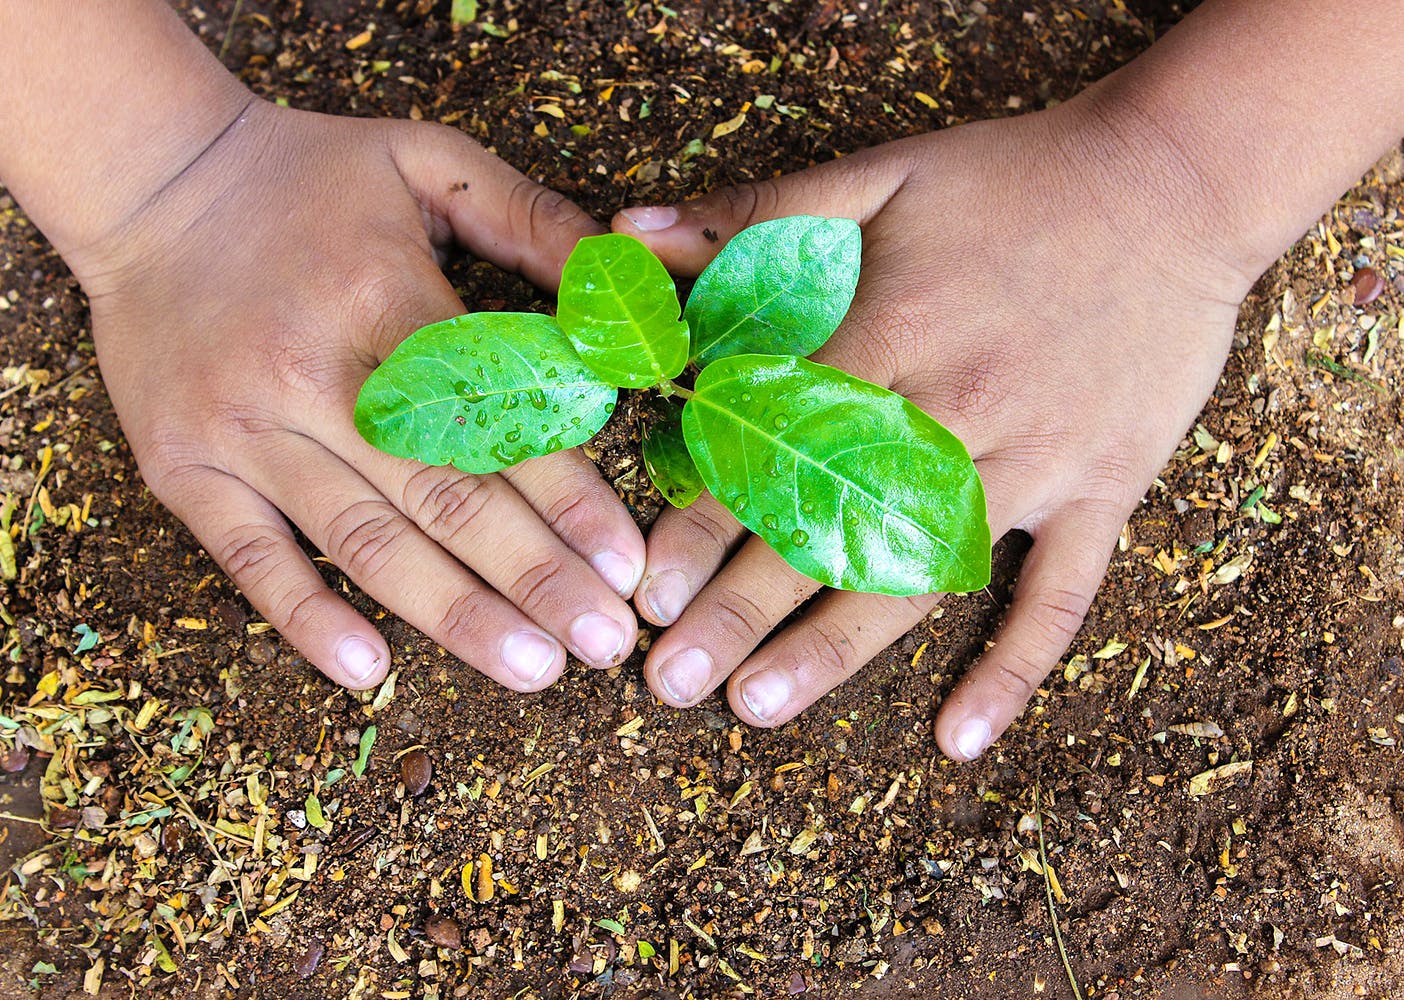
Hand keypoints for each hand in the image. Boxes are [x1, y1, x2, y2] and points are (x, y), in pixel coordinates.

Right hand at [69, 101, 643, 690]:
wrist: (148, 179)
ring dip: (452, 614)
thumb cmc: (306, 178)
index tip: (625, 565)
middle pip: (441, 495)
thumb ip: (529, 219)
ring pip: (363, 540)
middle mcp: (314, 374)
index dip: (566, 497)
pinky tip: (368, 671)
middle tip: (604, 642)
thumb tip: (623, 287)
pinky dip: (306, 617)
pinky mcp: (185, 467)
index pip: (493, 417)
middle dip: (533, 576)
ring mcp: (243, 430)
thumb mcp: (426, 162)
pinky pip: (249, 557)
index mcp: (385, 298)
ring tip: (531, 669)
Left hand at [613, 95, 1254, 758]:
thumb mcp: (881, 172)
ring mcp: (1038, 461)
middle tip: (667, 681)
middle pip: (833, 527)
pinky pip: (1062, 595)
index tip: (647, 587)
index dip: (706, 520)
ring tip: (756, 707)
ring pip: (923, 576)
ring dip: (835, 649)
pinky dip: (1014, 667)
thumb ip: (755, 213)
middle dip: (742, 609)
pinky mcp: (1102, 489)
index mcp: (893, 335)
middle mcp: (958, 412)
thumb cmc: (1016, 179)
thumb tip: (629, 235)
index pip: (778, 445)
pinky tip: (958, 738)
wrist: (1179, 182)